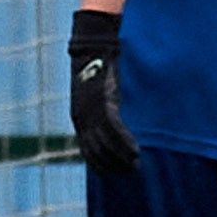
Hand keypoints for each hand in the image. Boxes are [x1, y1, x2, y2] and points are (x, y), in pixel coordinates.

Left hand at [68, 9, 139, 173]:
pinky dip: (124, 144)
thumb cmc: (100, 67)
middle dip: (114, 166)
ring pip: (105, 145)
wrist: (94, 44)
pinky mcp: (103, 102)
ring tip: (136, 166)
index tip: (118, 173)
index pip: (89, 151)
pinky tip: (136, 152)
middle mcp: (82, 117)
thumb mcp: (96, 92)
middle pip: (96, 152)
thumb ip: (105, 110)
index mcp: (80, 117)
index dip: (103, 165)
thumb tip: (121, 125)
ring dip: (121, 159)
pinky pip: (113, 130)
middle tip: (132, 172)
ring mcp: (91, 111)